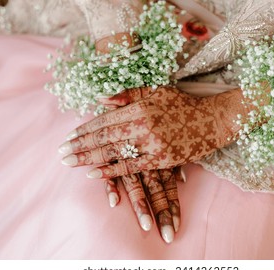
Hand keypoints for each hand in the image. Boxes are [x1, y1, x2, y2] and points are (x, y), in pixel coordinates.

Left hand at [60, 86, 236, 177]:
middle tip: (60, 154)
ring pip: (114, 153)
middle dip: (79, 146)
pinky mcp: (162, 160)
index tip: (68, 137)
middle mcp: (143, 124)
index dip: (84, 129)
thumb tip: (100, 99)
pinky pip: (132, 167)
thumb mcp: (156, 91)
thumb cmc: (183, 104)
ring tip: (69, 163)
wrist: (213, 120)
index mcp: (140, 106)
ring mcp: (152, 143)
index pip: (105, 119)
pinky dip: (112, 171)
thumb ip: (128, 94)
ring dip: (88, 159)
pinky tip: (94, 174)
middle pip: (104, 137)